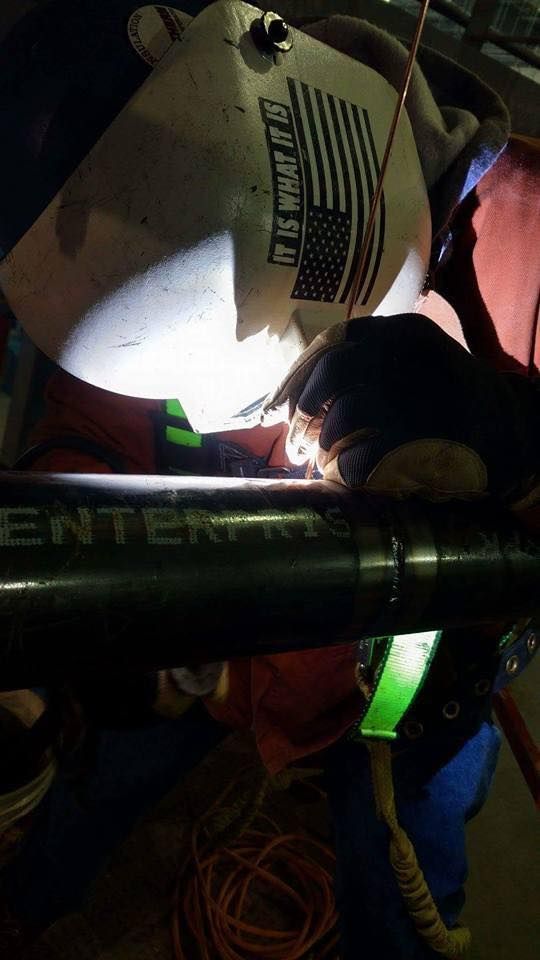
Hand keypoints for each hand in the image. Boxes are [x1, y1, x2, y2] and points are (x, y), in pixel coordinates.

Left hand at [264, 314, 537, 500]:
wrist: (514, 432)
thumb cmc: (451, 402)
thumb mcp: (415, 365)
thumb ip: (366, 367)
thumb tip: (297, 394)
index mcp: (403, 332)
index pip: (333, 340)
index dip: (298, 374)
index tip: (281, 403)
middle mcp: (409, 354)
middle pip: (332, 373)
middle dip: (303, 409)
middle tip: (296, 438)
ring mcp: (417, 395)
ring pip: (343, 417)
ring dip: (326, 444)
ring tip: (328, 458)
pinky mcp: (423, 439)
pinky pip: (362, 456)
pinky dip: (348, 469)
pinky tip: (351, 474)